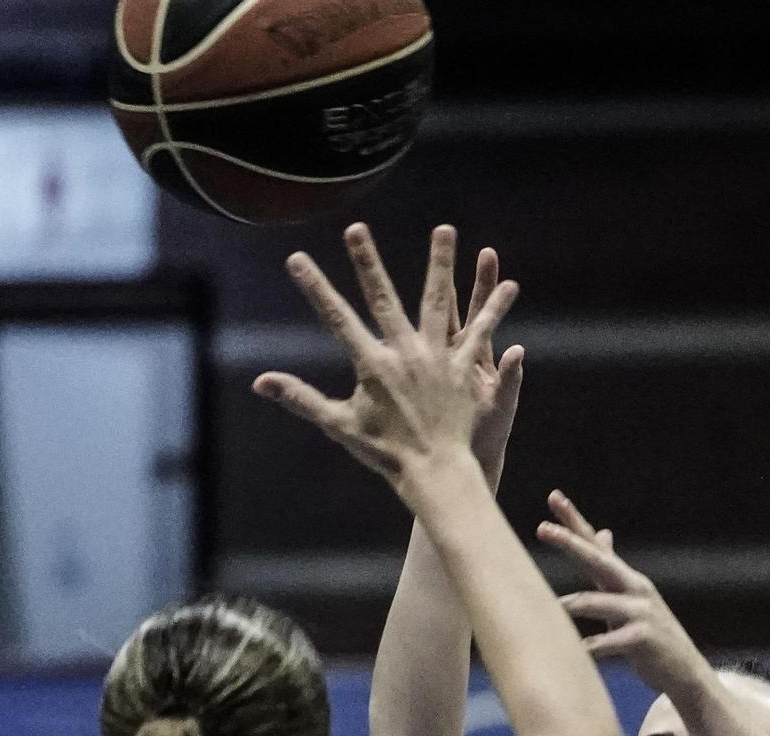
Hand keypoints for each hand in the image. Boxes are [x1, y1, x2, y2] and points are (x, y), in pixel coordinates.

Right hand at [252, 223, 517, 497]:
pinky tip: (509, 285)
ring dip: (440, 263)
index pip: (337, 319)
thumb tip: (260, 383)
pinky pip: (482, 332)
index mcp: (372, 365)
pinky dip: (495, 309)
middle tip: (355, 227)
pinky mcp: (464, 369)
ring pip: (438, 301)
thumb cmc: (384, 453)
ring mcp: (436, 358)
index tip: (297, 258)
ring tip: (445, 229)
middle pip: (382, 298)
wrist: (433, 473)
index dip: (315, 288)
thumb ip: (301, 398)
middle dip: (367, 261)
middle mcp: (404, 354)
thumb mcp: (339, 425)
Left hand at [538, 492, 707, 695]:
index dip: (575, 521)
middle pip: (598, 560)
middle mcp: (634, 588)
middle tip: (542, 528)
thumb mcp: (629, 597)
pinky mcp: (642, 639)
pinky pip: (607, 642)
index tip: (553, 497)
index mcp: (626, 579)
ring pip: (596, 602)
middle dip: (570, 543)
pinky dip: (588, 648)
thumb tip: (601, 532)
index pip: (596, 544)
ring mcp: (640, 612)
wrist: (684, 670)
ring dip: (571, 604)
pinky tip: (574, 653)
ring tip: (549, 608)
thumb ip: (611, 569)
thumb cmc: (647, 635)